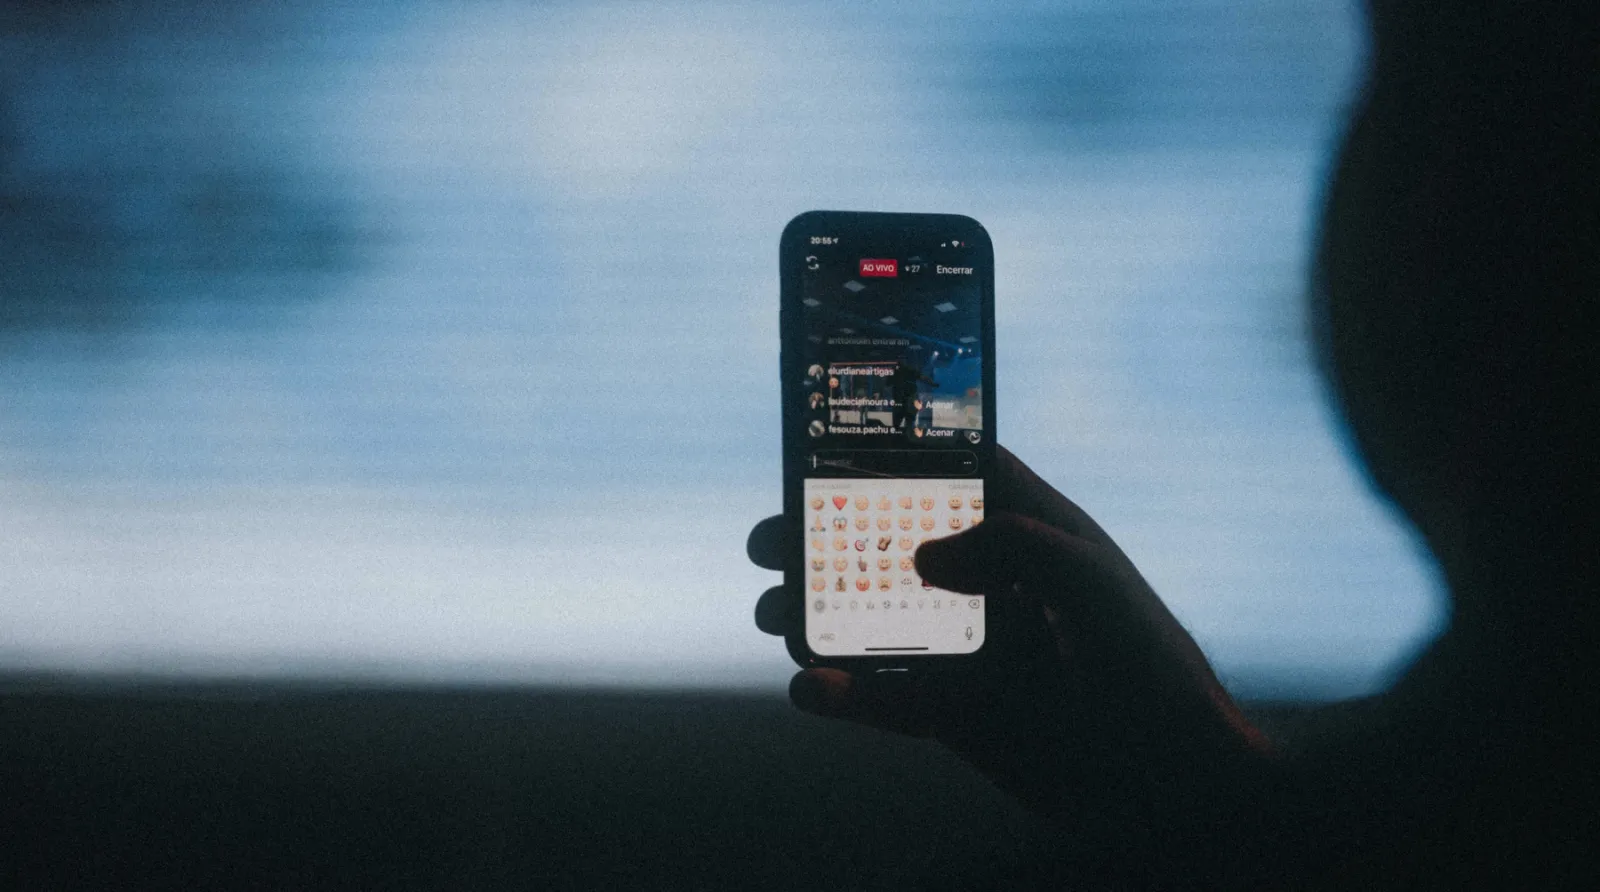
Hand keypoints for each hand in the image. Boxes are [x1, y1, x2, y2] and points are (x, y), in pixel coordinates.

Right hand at [748, 447, 1271, 867]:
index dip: (900, 454)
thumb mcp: (1096, 590)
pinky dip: (842, 695)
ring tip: (772, 614)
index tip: (831, 441)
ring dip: (817, 616)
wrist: (1171, 788)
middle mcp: (994, 586)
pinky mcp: (957, 715)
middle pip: (895, 547)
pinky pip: (885, 699)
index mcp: (1034, 536)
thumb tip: (925, 555)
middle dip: (827, 540)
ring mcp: (970, 651)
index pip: (959, 476)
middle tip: (770, 539)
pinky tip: (811, 688)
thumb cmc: (1152, 675)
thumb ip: (1018, 549)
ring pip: (875, 623)